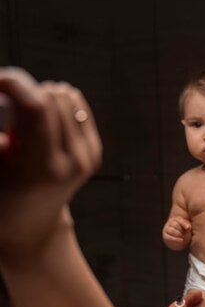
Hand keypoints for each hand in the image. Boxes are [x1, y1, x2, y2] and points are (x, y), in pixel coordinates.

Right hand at [0, 68, 101, 262]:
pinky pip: (76, 105)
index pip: (36, 108)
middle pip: (50, 96)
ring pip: (64, 96)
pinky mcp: (94, 152)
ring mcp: (86, 158)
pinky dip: (57, 104)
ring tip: (24, 121)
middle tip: (7, 110)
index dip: (15, 83)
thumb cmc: (1, 196)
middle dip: (24, 92)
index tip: (0, 81)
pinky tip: (43, 122)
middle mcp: (71, 162)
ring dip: (41, 97)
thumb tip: (4, 107)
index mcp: (40, 168)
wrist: (29, 225)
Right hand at [162, 216, 191, 249]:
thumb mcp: (187, 229)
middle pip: (175, 225)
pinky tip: (181, 240)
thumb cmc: (185, 232)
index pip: (180, 220)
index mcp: (177, 219)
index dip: (184, 223)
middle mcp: (170, 223)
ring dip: (178, 234)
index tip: (189, 228)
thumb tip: (188, 227)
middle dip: (181, 230)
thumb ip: (188, 227)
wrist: (179, 240)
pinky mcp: (165, 236)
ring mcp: (167, 229)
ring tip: (183, 238)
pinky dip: (175, 239)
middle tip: (186, 234)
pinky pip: (169, 237)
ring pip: (171, 230)